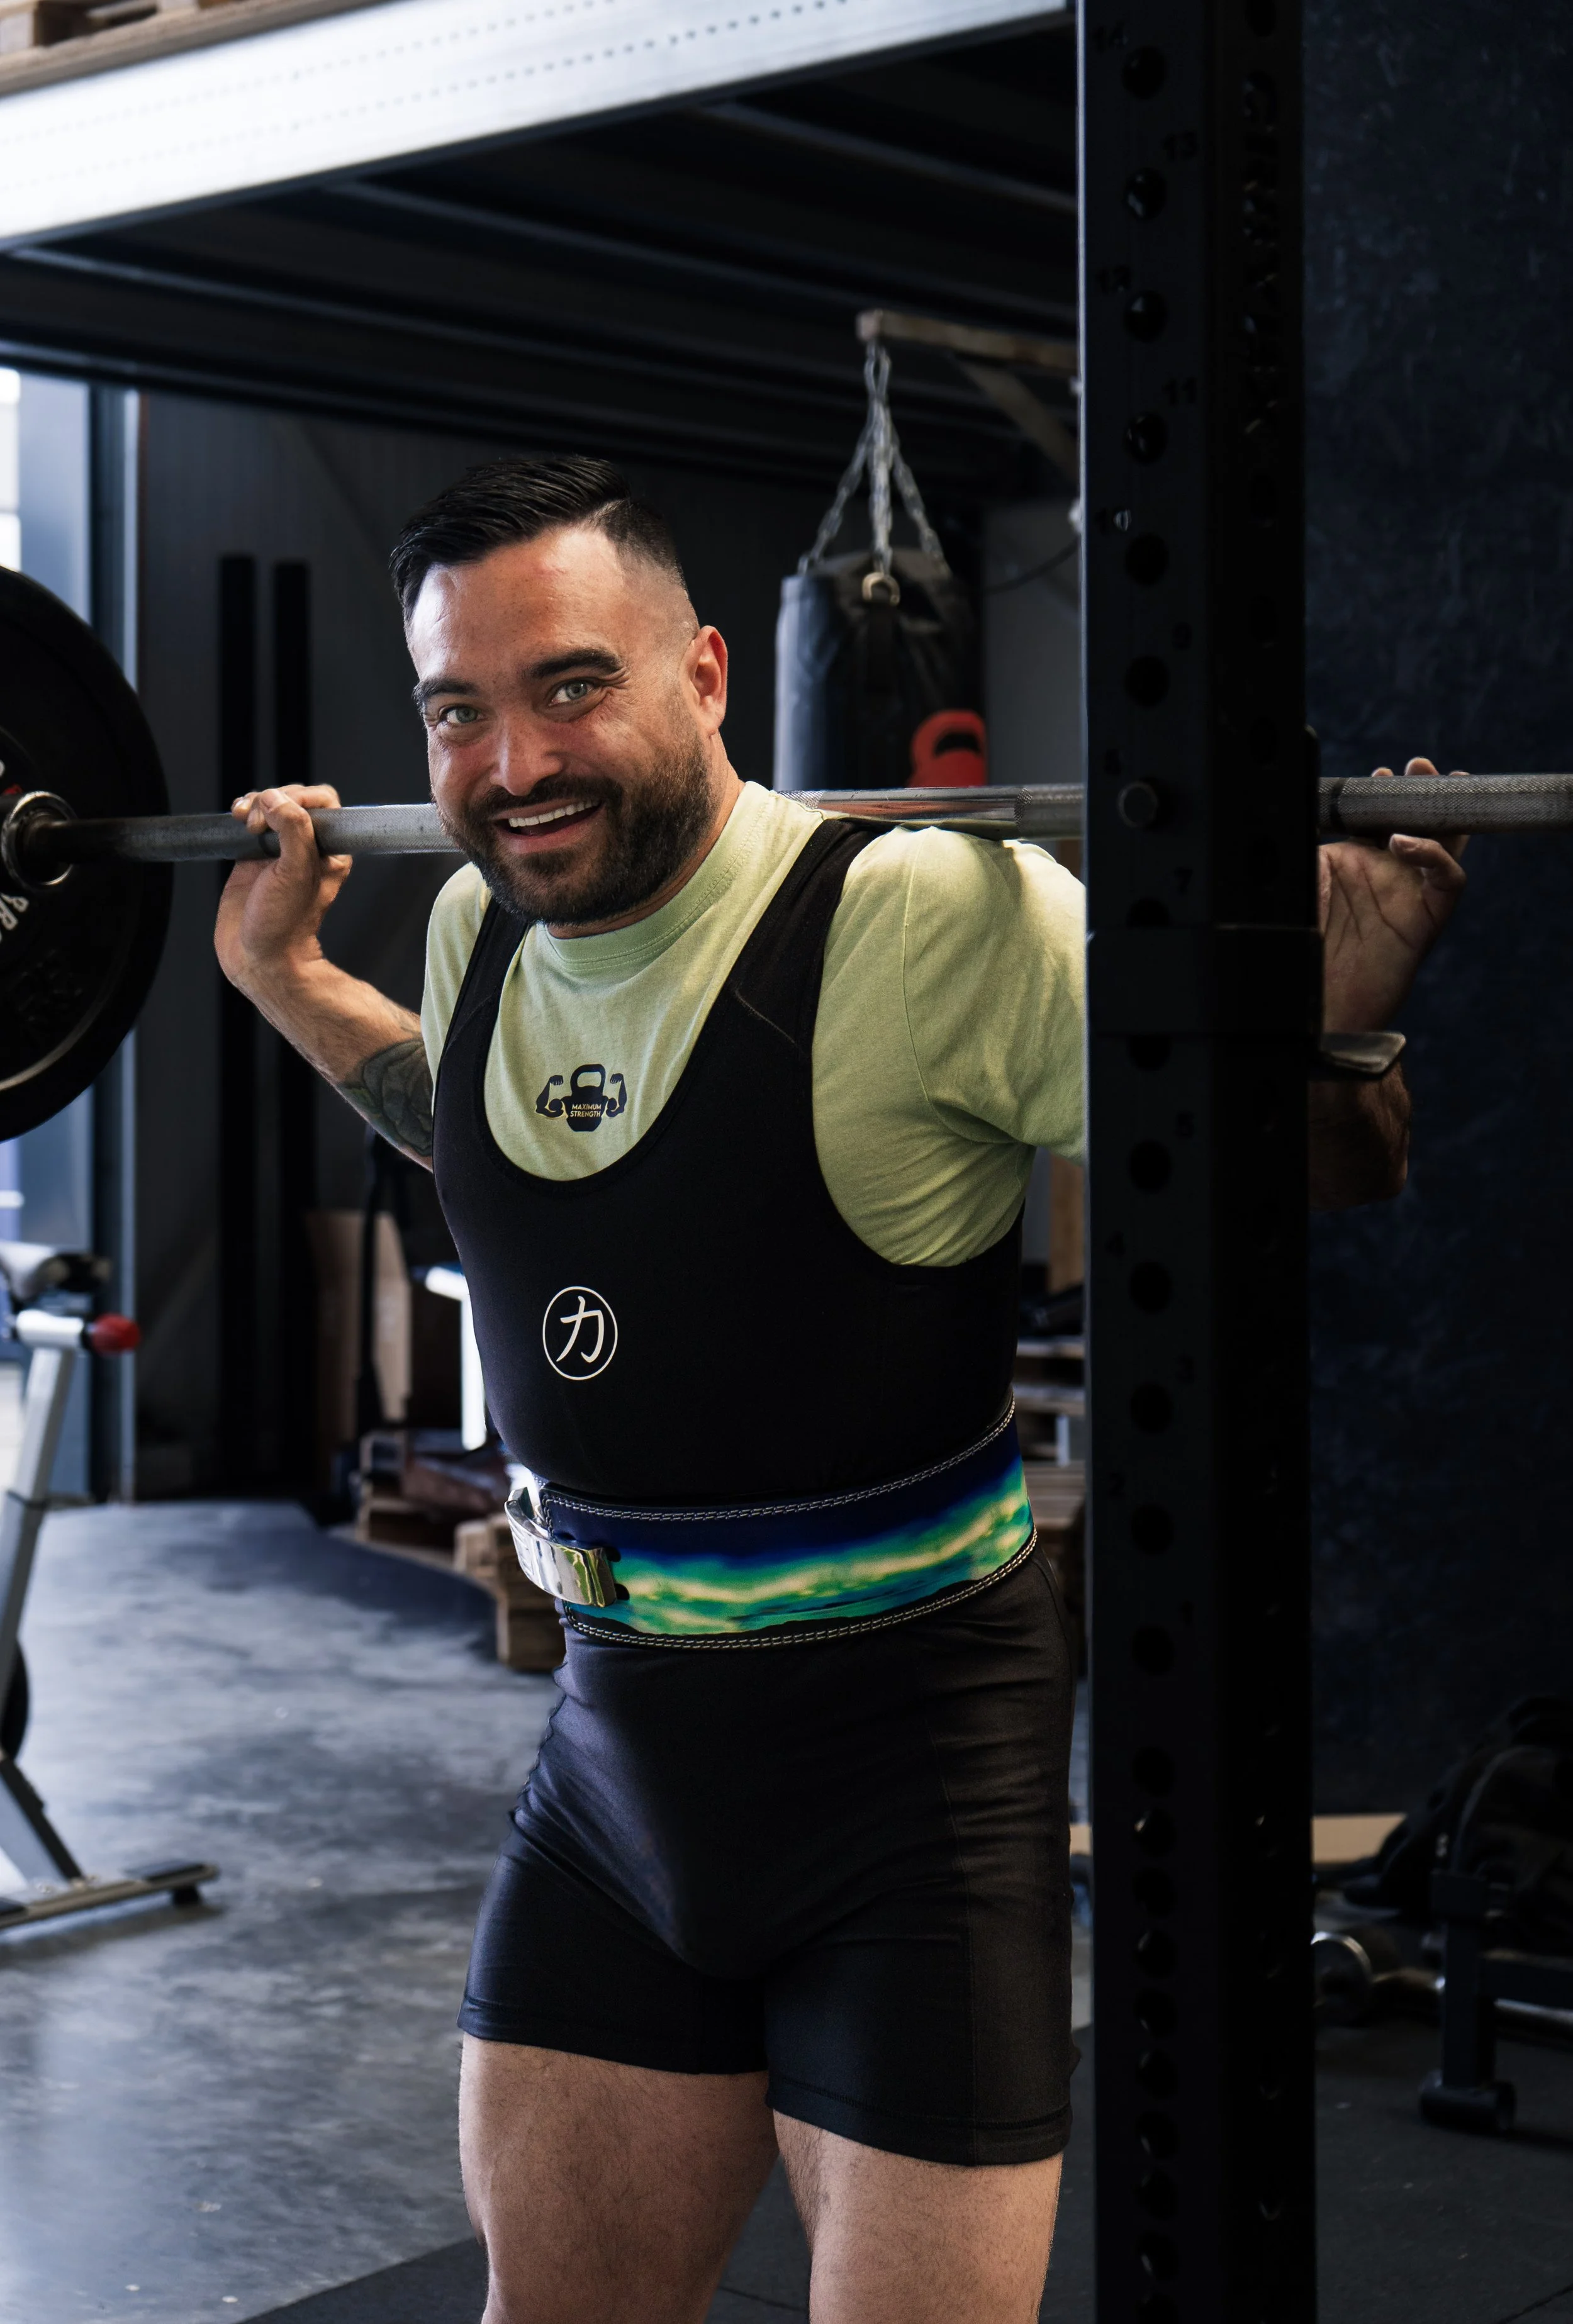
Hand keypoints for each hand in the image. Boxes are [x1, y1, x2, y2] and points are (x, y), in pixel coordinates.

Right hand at [214, 784, 351, 996]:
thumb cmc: (284, 923)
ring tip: (244, 820)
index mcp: (328, 851)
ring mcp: (279, 851)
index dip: (300, 797)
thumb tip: (275, 799)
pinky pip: (251, 822)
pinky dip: (244, 813)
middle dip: (272, 800)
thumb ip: (293, 830)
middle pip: (293, 800)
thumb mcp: (296, 873)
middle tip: (257, 824)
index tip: (279, 811)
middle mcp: (306, 848)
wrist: (257, 955)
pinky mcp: (254, 856)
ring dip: (255, 803)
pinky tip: (237, 819)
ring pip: (270, 807)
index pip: (323, 803)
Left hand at [1319, 757, 1467, 1032]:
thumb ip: (1310, 842)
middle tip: (1417, 766)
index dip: (1383, 795)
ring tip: (1437, 780)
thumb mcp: (1300, 879)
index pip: (1379, 818)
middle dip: (1421, 792)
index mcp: (1356, 863)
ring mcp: (1409, 895)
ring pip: (1445, 844)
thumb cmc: (1298, 944)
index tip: (1377, 772)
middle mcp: (1386, 875)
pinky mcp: (1426, 919)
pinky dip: (1434, 855)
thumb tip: (1305, 803)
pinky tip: (1404, 843)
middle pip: (1417, 823)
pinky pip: (1447, 880)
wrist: (1311, 1003)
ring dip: (1444, 813)